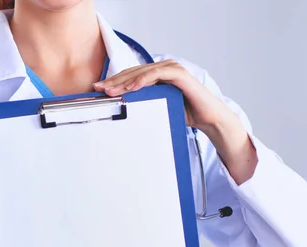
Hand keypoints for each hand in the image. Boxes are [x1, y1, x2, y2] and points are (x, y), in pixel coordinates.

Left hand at [93, 60, 229, 131]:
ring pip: (142, 72)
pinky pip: (158, 74)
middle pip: (133, 72)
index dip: (114, 82)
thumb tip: (121, 109)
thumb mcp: (158, 107)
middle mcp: (164, 68)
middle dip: (114, 81)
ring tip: (111, 90)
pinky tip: (131, 87)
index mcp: (157, 75)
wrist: (208, 118)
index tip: (98, 89)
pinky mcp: (180, 74)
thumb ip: (144, 103)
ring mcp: (172, 69)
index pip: (131, 76)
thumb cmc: (185, 113)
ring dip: (125, 80)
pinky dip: (143, 79)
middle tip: (99, 89)